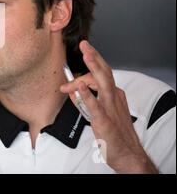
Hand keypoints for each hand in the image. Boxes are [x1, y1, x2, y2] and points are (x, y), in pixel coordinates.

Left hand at [60, 40, 157, 173]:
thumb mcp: (100, 111)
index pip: (102, 73)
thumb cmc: (114, 132)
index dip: (92, 61)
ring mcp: (110, 108)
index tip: (83, 49)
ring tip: (86, 56)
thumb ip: (86, 99)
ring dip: (94, 68)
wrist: (127, 153)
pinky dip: (87, 95)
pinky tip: (80, 87)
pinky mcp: (104, 120)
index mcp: (113, 94)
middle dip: (94, 56)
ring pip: (103, 84)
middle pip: (104, 73)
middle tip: (84, 44)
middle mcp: (113, 97)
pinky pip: (95, 106)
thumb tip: (72, 89)